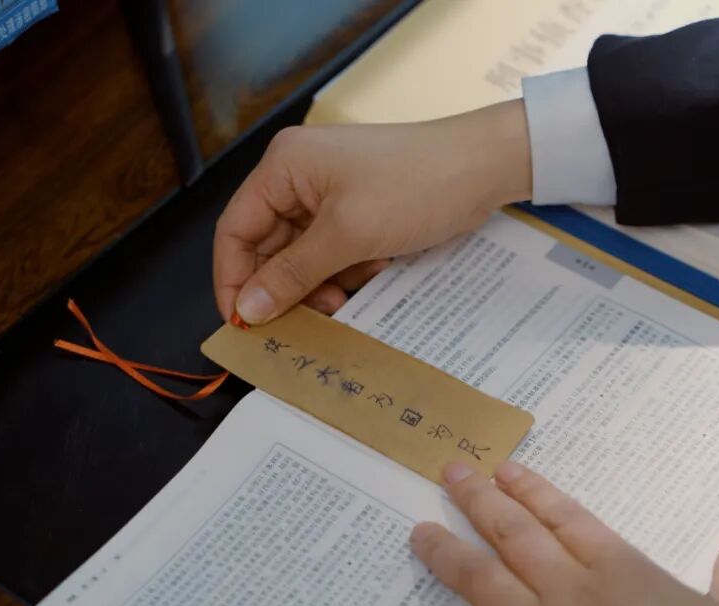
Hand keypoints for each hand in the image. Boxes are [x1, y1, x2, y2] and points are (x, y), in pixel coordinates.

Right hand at [213, 100, 531, 323]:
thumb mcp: (347, 235)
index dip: (234, 279)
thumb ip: (293, 274)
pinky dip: (347, 272)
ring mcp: (333, 193)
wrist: (484, 167)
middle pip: (270, 246)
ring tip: (345, 298)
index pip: (236, 230)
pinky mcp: (362, 209)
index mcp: (285, 167)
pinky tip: (371, 276)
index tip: (243, 323)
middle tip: (304, 321)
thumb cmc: (417, 185)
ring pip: (305, 255)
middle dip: (286, 286)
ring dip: (320, 283)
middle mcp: (301, 177)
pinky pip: (336, 251)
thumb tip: (248, 309)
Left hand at [411, 462, 718, 605]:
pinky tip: (437, 603)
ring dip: (451, 554)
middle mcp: (573, 592)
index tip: (503, 468)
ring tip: (420, 532)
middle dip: (479, 502)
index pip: (566, 518)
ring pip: (485, 583)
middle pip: (514, 536)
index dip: (532, 490)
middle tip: (448, 473)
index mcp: (621, 572)